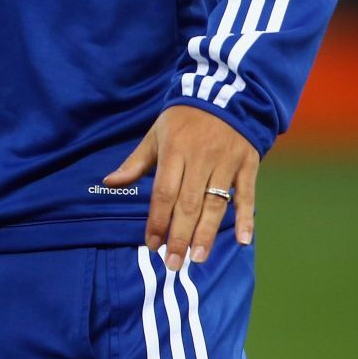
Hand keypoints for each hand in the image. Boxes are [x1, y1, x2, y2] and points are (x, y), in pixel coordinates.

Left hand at [104, 104, 259, 269]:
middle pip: (189, 203)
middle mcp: (200, 159)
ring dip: (207, 234)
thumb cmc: (183, 120)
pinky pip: (247, 195)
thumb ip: (135, 162)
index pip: (164, 192)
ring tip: (198, 258)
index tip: (152, 244)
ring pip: (216, 204)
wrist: (224, 95)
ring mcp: (226, 162)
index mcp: (174, 151)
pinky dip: (246, 218)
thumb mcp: (156, 134)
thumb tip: (109, 182)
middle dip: (180, 236)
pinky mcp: (248, 164)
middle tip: (174, 263)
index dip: (157, 220)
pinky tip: (243, 240)